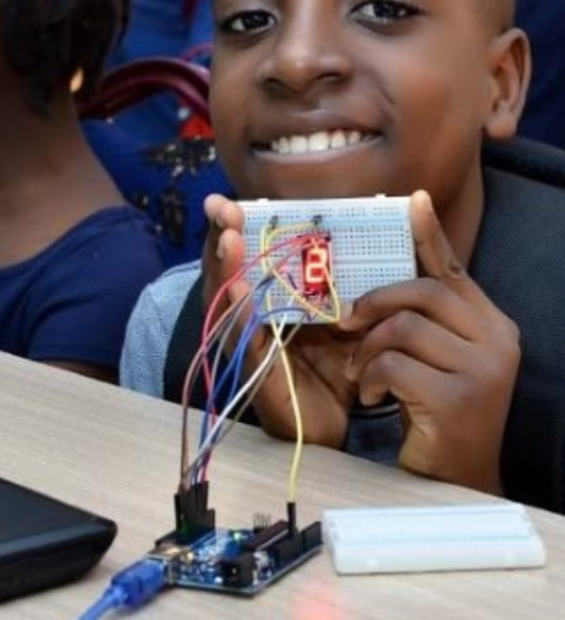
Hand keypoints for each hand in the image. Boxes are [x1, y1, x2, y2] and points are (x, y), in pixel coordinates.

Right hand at [201, 195, 358, 447]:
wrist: (349, 418)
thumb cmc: (348, 357)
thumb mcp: (354, 307)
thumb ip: (362, 270)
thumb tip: (395, 215)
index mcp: (272, 295)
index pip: (246, 254)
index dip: (232, 226)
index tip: (227, 200)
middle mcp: (253, 315)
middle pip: (229, 271)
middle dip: (223, 239)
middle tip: (223, 211)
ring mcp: (250, 344)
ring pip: (229, 303)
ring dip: (228, 270)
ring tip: (229, 241)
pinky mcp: (258, 373)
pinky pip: (246, 342)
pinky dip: (241, 317)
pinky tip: (239, 292)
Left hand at [342, 191, 520, 494]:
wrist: (453, 480)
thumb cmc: (434, 412)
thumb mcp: (431, 356)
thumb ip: (419, 316)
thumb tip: (382, 271)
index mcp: (490, 323)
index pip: (454, 269)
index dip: (430, 234)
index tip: (413, 200)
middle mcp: (499, 339)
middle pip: (423, 292)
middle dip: (374, 303)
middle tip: (345, 323)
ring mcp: (485, 369)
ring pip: (404, 327)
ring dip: (368, 350)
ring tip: (363, 375)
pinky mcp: (460, 399)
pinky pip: (395, 364)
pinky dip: (372, 378)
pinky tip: (376, 397)